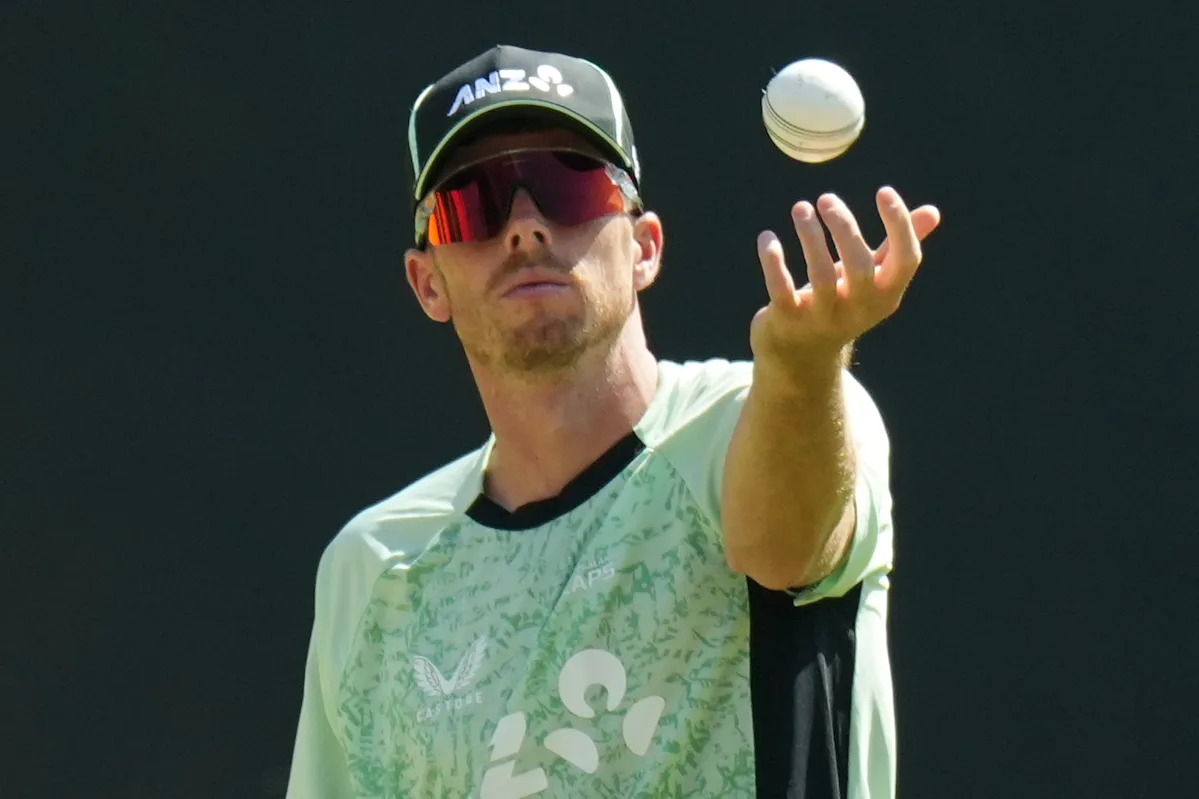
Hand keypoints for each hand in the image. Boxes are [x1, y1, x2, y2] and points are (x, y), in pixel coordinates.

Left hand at [752, 186, 941, 368]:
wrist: (799, 355)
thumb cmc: (841, 304)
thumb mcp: (872, 279)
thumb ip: (896, 247)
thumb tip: (934, 212)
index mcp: (886, 295)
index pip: (906, 259)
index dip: (900, 224)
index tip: (884, 191)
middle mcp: (858, 309)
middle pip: (860, 266)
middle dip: (844, 227)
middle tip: (826, 199)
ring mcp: (823, 317)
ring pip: (820, 275)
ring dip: (810, 236)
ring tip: (800, 208)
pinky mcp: (788, 319)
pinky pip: (781, 289)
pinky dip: (773, 261)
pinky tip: (767, 237)